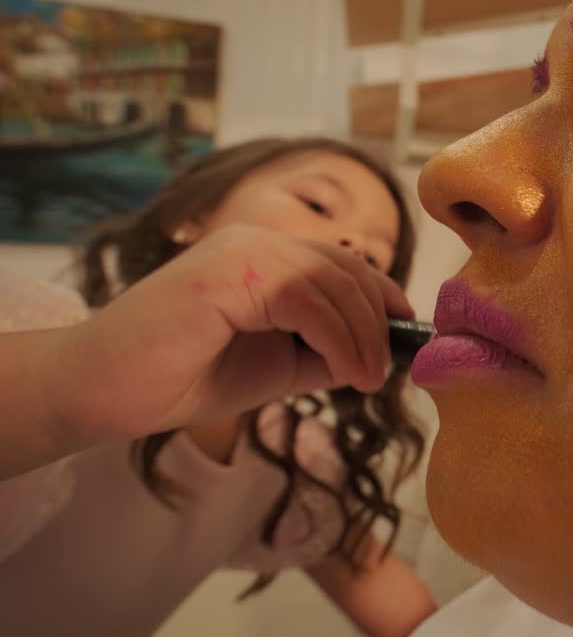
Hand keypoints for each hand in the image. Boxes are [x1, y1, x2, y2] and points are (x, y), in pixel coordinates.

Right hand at [44, 224, 414, 442]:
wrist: (104, 394)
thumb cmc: (181, 377)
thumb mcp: (275, 365)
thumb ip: (322, 352)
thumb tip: (380, 354)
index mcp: (261, 255)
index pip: (340, 262)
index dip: (381, 295)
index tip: (404, 335)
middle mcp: (252, 242)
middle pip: (344, 268)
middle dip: (377, 320)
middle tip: (385, 371)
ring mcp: (237, 252)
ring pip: (331, 281)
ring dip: (361, 335)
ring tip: (367, 379)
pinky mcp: (226, 274)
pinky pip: (305, 298)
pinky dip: (337, 338)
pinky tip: (346, 375)